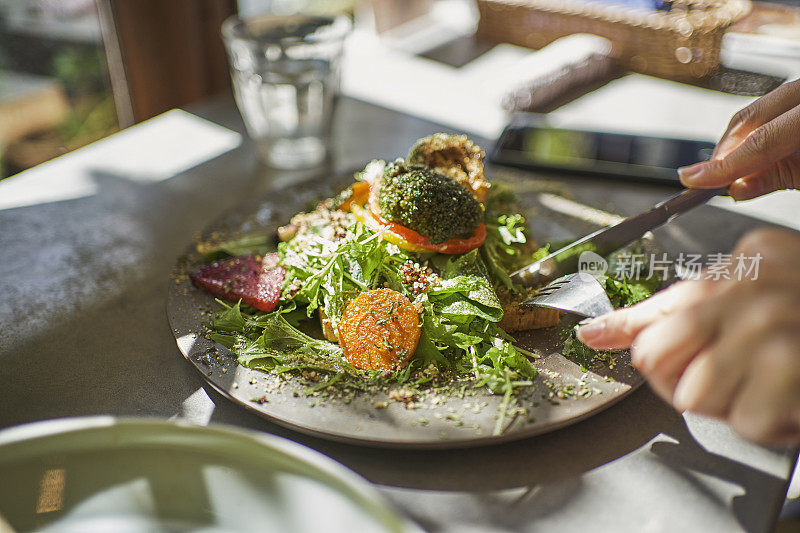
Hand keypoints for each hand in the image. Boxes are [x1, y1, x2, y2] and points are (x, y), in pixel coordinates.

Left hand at [576, 228, 799, 444]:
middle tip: (731, 380)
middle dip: (686, 384)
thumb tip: (593, 332)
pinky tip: (792, 400)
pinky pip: (746, 422)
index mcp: (742, 266)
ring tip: (768, 386)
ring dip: (734, 405)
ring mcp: (774, 328)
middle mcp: (753, 291)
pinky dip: (770, 424)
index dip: (659, 360)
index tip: (675, 363)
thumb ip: (668, 313)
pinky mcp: (793, 370)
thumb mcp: (747, 294)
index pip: (654, 325)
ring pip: (696, 397)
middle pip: (660, 362)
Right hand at [678, 78, 799, 200]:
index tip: (694, 181)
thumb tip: (738, 187)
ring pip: (759, 109)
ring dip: (738, 141)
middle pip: (752, 116)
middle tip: (707, 178)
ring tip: (729, 170)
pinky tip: (751, 152)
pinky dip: (758, 129)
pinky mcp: (799, 95)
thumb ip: (783, 176)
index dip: (724, 166)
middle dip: (725, 151)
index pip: (761, 140)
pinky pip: (774, 106)